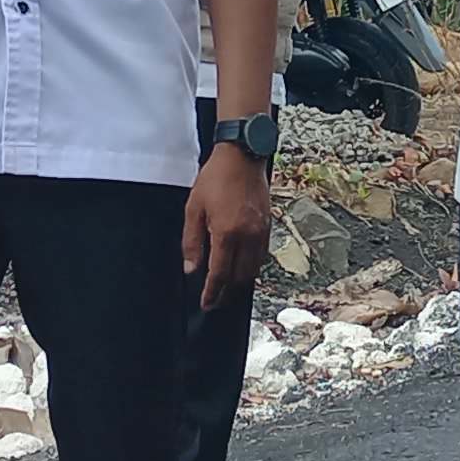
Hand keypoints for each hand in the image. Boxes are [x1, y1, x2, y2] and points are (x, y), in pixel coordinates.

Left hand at [184, 139, 272, 311]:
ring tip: (226, 286)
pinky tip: (240, 266)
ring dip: (239, 281)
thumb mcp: (194, 209)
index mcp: (227, 233)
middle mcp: (248, 237)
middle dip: (226, 292)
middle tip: (214, 299)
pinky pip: (261, 256)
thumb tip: (191, 268)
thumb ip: (192, 242)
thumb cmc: (216, 178)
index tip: (206, 303)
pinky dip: (250, 266)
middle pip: (239, 277)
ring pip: (253, 269)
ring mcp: (261, 232)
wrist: (243, 156)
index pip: (219, 274)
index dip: (212, 293)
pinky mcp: (268, 226)